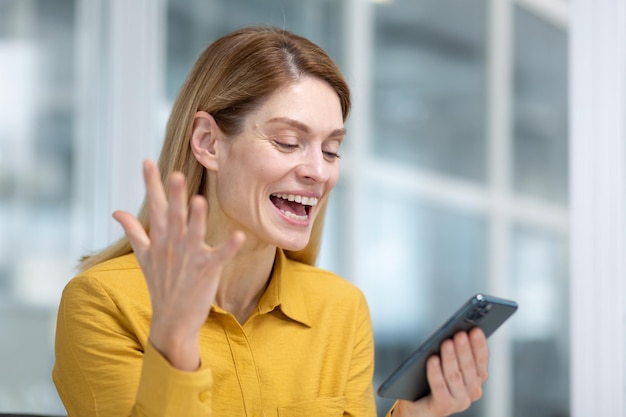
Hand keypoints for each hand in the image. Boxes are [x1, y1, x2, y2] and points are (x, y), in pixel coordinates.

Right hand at [113, 160, 243, 370]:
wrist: (172, 321)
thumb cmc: (161, 285)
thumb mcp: (143, 256)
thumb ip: (132, 231)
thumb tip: (115, 211)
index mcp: (159, 239)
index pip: (154, 206)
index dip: (151, 184)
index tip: (147, 162)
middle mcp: (172, 245)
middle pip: (173, 216)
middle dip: (173, 196)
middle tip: (175, 174)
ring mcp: (189, 258)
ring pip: (193, 233)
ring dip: (196, 218)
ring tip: (199, 200)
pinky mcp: (206, 270)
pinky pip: (219, 256)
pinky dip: (228, 247)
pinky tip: (238, 235)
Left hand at [393, 328, 488, 416]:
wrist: (420, 406)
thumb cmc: (434, 380)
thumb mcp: (448, 364)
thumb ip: (455, 352)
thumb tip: (455, 333)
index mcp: (477, 379)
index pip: (481, 360)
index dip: (479, 345)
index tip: (475, 330)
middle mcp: (471, 391)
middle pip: (469, 368)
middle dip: (464, 349)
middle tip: (459, 334)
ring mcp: (459, 401)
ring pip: (454, 376)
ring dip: (451, 358)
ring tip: (447, 343)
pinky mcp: (443, 406)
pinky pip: (439, 386)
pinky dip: (436, 372)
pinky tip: (432, 359)